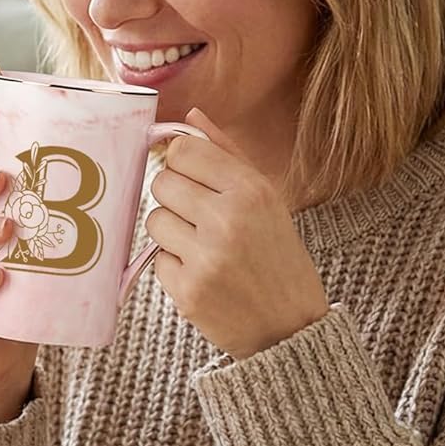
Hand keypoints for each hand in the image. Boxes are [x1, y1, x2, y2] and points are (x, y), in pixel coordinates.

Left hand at [145, 109, 328, 359]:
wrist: (291, 329)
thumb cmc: (278, 257)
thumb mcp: (268, 200)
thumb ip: (227, 155)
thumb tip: (191, 116)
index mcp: (251, 191)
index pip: (184, 150)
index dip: (180, 161)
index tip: (191, 176)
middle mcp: (228, 220)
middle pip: (161, 182)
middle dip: (173, 196)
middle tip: (198, 216)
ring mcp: (205, 258)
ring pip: (153, 220)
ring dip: (171, 232)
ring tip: (203, 247)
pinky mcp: (187, 291)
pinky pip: (156, 259)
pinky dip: (173, 266)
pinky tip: (202, 274)